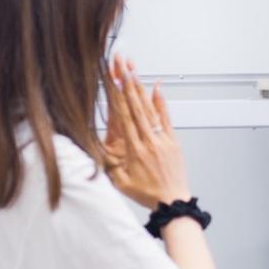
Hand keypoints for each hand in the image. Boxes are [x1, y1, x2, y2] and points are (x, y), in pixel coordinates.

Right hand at [102, 54, 190, 207]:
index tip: (113, 81)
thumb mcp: (121, 183)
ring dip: (141, 89)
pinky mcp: (172, 141)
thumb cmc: (148, 194)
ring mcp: (162, 139)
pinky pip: (166, 118)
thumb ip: (109, 165)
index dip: (118, 97)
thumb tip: (96, 150)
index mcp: (134, 150)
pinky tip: (157, 88)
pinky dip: (161, 102)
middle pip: (136, 107)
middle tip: (122, 66)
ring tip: (134, 72)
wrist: (172, 202)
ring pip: (149, 109)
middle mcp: (148, 141)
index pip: (124, 117)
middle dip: (128, 84)